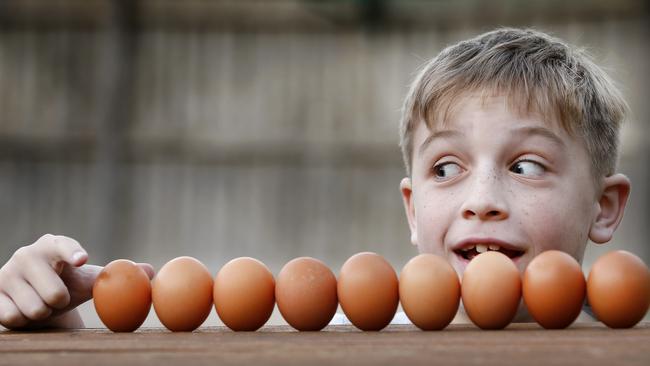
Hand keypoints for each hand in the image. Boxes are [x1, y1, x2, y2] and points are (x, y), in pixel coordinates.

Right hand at [0, 234, 153, 329]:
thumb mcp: (91, 279)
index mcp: (52, 245)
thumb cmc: (68, 283)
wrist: (32, 299)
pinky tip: (24, 309)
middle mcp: (26, 254)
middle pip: (54, 293)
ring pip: (35, 309)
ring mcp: (5, 273)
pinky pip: (14, 318)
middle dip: (61, 303)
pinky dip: (25, 320)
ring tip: (41, 302)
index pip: (61, 244)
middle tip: (59, 297)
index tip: (83, 260)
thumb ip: (119, 275)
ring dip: (43, 313)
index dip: (71, 251)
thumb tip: (152, 271)